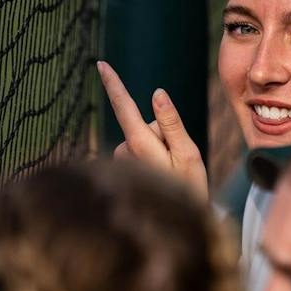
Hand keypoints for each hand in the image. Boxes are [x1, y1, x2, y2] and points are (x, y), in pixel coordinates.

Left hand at [97, 61, 208, 202]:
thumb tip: (157, 93)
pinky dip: (152, 160)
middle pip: (145, 126)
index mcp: (140, 145)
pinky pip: (140, 153)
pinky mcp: (124, 170)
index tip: (100, 64)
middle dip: (163, 136)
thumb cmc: (189, 191)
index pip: (125, 108)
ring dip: (159, 151)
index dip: (114, 84)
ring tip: (172, 175)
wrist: (179, 226)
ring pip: (143, 140)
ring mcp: (123, 162)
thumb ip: (171, 123)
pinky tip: (161, 180)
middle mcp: (126, 152)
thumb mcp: (188, 155)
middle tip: (179, 164)